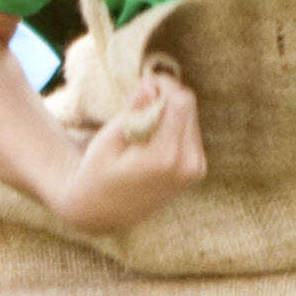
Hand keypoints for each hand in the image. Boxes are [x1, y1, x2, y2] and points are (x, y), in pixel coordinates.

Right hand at [42, 63, 206, 234]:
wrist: (103, 212)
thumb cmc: (98, 173)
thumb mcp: (108, 139)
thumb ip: (134, 110)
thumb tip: (152, 84)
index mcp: (165, 157)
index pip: (182, 101)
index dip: (164, 85)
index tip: (144, 83)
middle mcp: (188, 164)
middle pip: (189, 106)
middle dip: (167, 96)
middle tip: (140, 98)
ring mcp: (195, 170)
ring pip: (191, 116)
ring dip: (170, 111)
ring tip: (142, 122)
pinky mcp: (197, 170)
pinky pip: (191, 131)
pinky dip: (174, 125)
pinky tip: (152, 137)